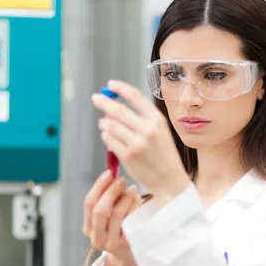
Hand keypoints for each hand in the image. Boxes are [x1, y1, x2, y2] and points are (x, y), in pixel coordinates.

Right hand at [83, 170, 140, 265]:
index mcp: (89, 229)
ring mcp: (112, 244)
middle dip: (111, 191)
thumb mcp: (109, 218)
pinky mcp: (128, 245)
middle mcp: (97, 238)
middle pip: (100, 210)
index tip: (109, 173)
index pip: (89, 203)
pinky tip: (139, 200)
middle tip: (122, 180)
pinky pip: (131, 220)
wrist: (130, 258)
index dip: (99, 186)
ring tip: (132, 189)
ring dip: (125, 197)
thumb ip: (108, 199)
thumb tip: (114, 175)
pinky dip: (135, 206)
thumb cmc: (120, 230)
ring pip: (116, 214)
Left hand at [92, 80, 190, 206]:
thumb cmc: (164, 155)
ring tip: (105, 125)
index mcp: (157, 119)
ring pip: (110, 126)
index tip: (110, 84)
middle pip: (118, 110)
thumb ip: (142, 118)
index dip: (120, 88)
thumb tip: (115, 106)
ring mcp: (137, 143)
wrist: (170, 180)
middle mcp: (147, 129)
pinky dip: (106, 137)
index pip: (135, 96)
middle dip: (104, 102)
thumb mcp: (160, 131)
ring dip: (104, 123)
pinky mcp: (128, 156)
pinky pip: (109, 141)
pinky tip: (110, 139)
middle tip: (96, 98)